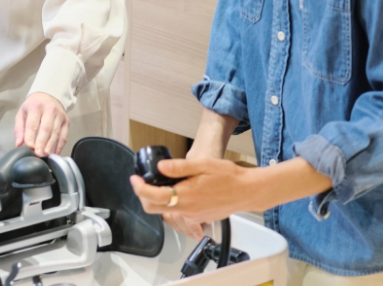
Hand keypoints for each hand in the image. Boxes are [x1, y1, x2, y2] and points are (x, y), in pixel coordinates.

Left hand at [14, 92, 67, 156]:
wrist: (48, 95)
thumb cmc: (32, 107)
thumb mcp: (22, 113)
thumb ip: (19, 129)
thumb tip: (19, 144)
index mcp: (36, 107)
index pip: (32, 124)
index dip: (30, 136)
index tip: (29, 147)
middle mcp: (50, 109)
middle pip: (46, 129)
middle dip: (42, 143)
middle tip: (38, 154)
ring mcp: (60, 115)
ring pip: (56, 132)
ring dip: (51, 145)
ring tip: (46, 154)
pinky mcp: (66, 121)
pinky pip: (64, 135)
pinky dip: (60, 146)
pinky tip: (55, 153)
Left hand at [130, 157, 253, 237]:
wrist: (248, 192)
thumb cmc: (229, 177)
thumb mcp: (203, 164)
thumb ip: (180, 167)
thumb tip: (160, 167)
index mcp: (186, 196)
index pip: (153, 196)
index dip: (139, 188)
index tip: (135, 179)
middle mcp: (187, 210)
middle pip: (154, 209)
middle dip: (144, 196)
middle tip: (143, 182)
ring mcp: (193, 216)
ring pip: (166, 211)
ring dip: (158, 199)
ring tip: (161, 184)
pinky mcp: (199, 218)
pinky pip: (180, 213)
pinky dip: (173, 203)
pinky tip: (179, 190)